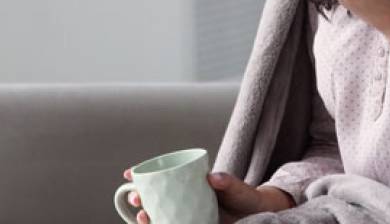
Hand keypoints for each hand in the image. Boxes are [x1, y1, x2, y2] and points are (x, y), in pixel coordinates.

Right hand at [123, 169, 292, 223]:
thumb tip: (213, 177)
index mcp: (191, 183)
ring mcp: (187, 213)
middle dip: (140, 197)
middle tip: (137, 198)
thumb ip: (228, 182)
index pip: (164, 175)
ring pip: (160, 213)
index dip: (144, 174)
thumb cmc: (246, 198)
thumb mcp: (238, 188)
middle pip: (156, 195)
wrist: (259, 216)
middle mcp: (185, 197)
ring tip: (143, 217)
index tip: (130, 173)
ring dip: (147, 216)